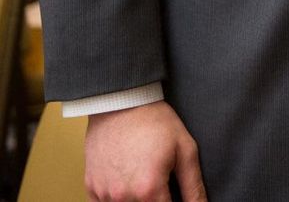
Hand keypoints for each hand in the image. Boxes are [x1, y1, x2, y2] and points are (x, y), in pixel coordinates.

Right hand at [85, 102, 206, 201]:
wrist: (123, 101)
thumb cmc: (156, 122)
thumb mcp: (184, 149)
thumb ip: (193, 186)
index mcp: (149, 190)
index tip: (172, 192)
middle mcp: (124, 197)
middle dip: (155, 199)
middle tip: (158, 177)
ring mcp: (105, 194)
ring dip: (135, 199)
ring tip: (142, 175)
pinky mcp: (91, 187)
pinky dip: (117, 198)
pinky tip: (126, 180)